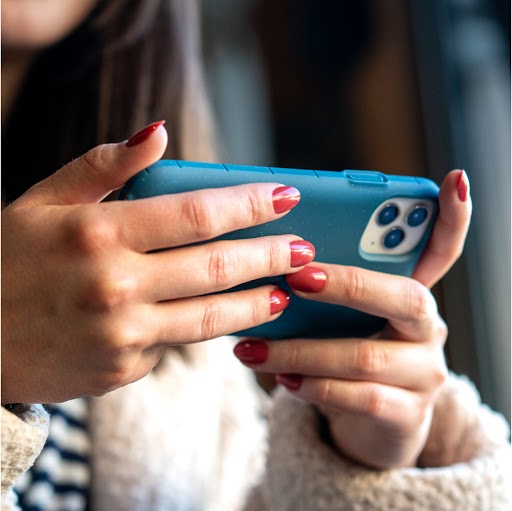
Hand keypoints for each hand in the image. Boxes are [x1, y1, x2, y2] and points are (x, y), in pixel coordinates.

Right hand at [1, 122, 314, 403]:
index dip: (250, 204)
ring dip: (257, 305)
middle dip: (270, 257)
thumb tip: (159, 133)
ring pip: (211, 319)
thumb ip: (104, 166)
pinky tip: (218, 320)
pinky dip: (198, 329)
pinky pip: (172, 345)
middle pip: (217, 268)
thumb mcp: (44, 201)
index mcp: (98, 233)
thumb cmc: (7, 261)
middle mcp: (115, 286)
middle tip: (304, 250)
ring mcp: (120, 336)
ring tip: (285, 293)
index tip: (287, 197)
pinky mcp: (120, 371)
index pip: (197, 215)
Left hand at [234, 170, 471, 468]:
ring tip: (252, 347)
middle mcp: (428, 328)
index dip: (453, 218)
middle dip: (347, 283)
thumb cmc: (348, 351)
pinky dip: (314, 387)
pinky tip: (284, 379)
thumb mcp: (344, 317)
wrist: (370, 422)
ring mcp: (423, 373)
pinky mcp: (407, 414)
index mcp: (413, 293)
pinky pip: (358, 397)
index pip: (442, 250)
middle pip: (403, 297)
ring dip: (301, 350)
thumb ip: (325, 288)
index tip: (454, 179)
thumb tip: (273, 258)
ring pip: (364, 354)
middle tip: (296, 276)